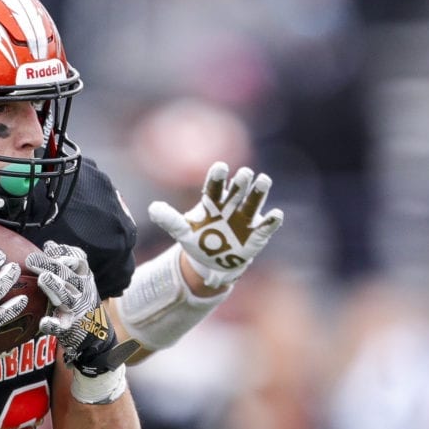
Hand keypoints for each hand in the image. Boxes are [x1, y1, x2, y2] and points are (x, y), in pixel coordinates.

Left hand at [25, 241, 136, 375]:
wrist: (95, 335)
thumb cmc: (79, 301)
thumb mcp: (76, 280)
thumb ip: (63, 264)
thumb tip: (50, 244)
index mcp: (84, 278)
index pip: (79, 260)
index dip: (65, 253)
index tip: (50, 248)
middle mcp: (83, 291)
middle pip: (68, 275)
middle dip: (50, 265)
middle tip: (31, 259)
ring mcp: (77, 310)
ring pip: (66, 297)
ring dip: (55, 287)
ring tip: (43, 279)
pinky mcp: (69, 327)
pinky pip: (61, 326)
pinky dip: (53, 324)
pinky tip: (44, 322)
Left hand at [148, 161, 283, 287]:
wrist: (211, 261)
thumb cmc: (198, 240)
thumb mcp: (182, 230)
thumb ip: (169, 219)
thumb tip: (152, 208)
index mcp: (213, 203)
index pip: (215, 187)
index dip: (218, 177)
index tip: (220, 167)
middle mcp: (231, 206)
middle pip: (236, 192)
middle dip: (240, 183)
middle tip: (244, 173)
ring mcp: (245, 219)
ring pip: (253, 202)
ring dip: (258, 192)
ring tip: (263, 180)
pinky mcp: (256, 235)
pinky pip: (265, 227)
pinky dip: (270, 221)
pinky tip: (276, 215)